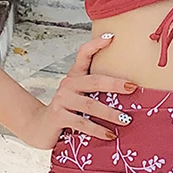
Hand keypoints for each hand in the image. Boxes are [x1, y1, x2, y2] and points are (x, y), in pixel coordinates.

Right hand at [19, 33, 137, 149]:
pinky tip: (110, 135)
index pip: (83, 54)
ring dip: (110, 114)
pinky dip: (98, 130)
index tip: (112, 37)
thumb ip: (97, 90)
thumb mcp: (80, 95)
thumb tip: (130, 88)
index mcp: (75, 76)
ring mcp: (62, 100)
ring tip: (126, 120)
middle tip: (133, 87)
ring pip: (90, 105)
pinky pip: (81, 124)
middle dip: (115, 84)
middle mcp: (68, 85)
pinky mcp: (58, 117)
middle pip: (94, 81)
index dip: (96, 44)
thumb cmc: (67, 109)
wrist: (39, 126)